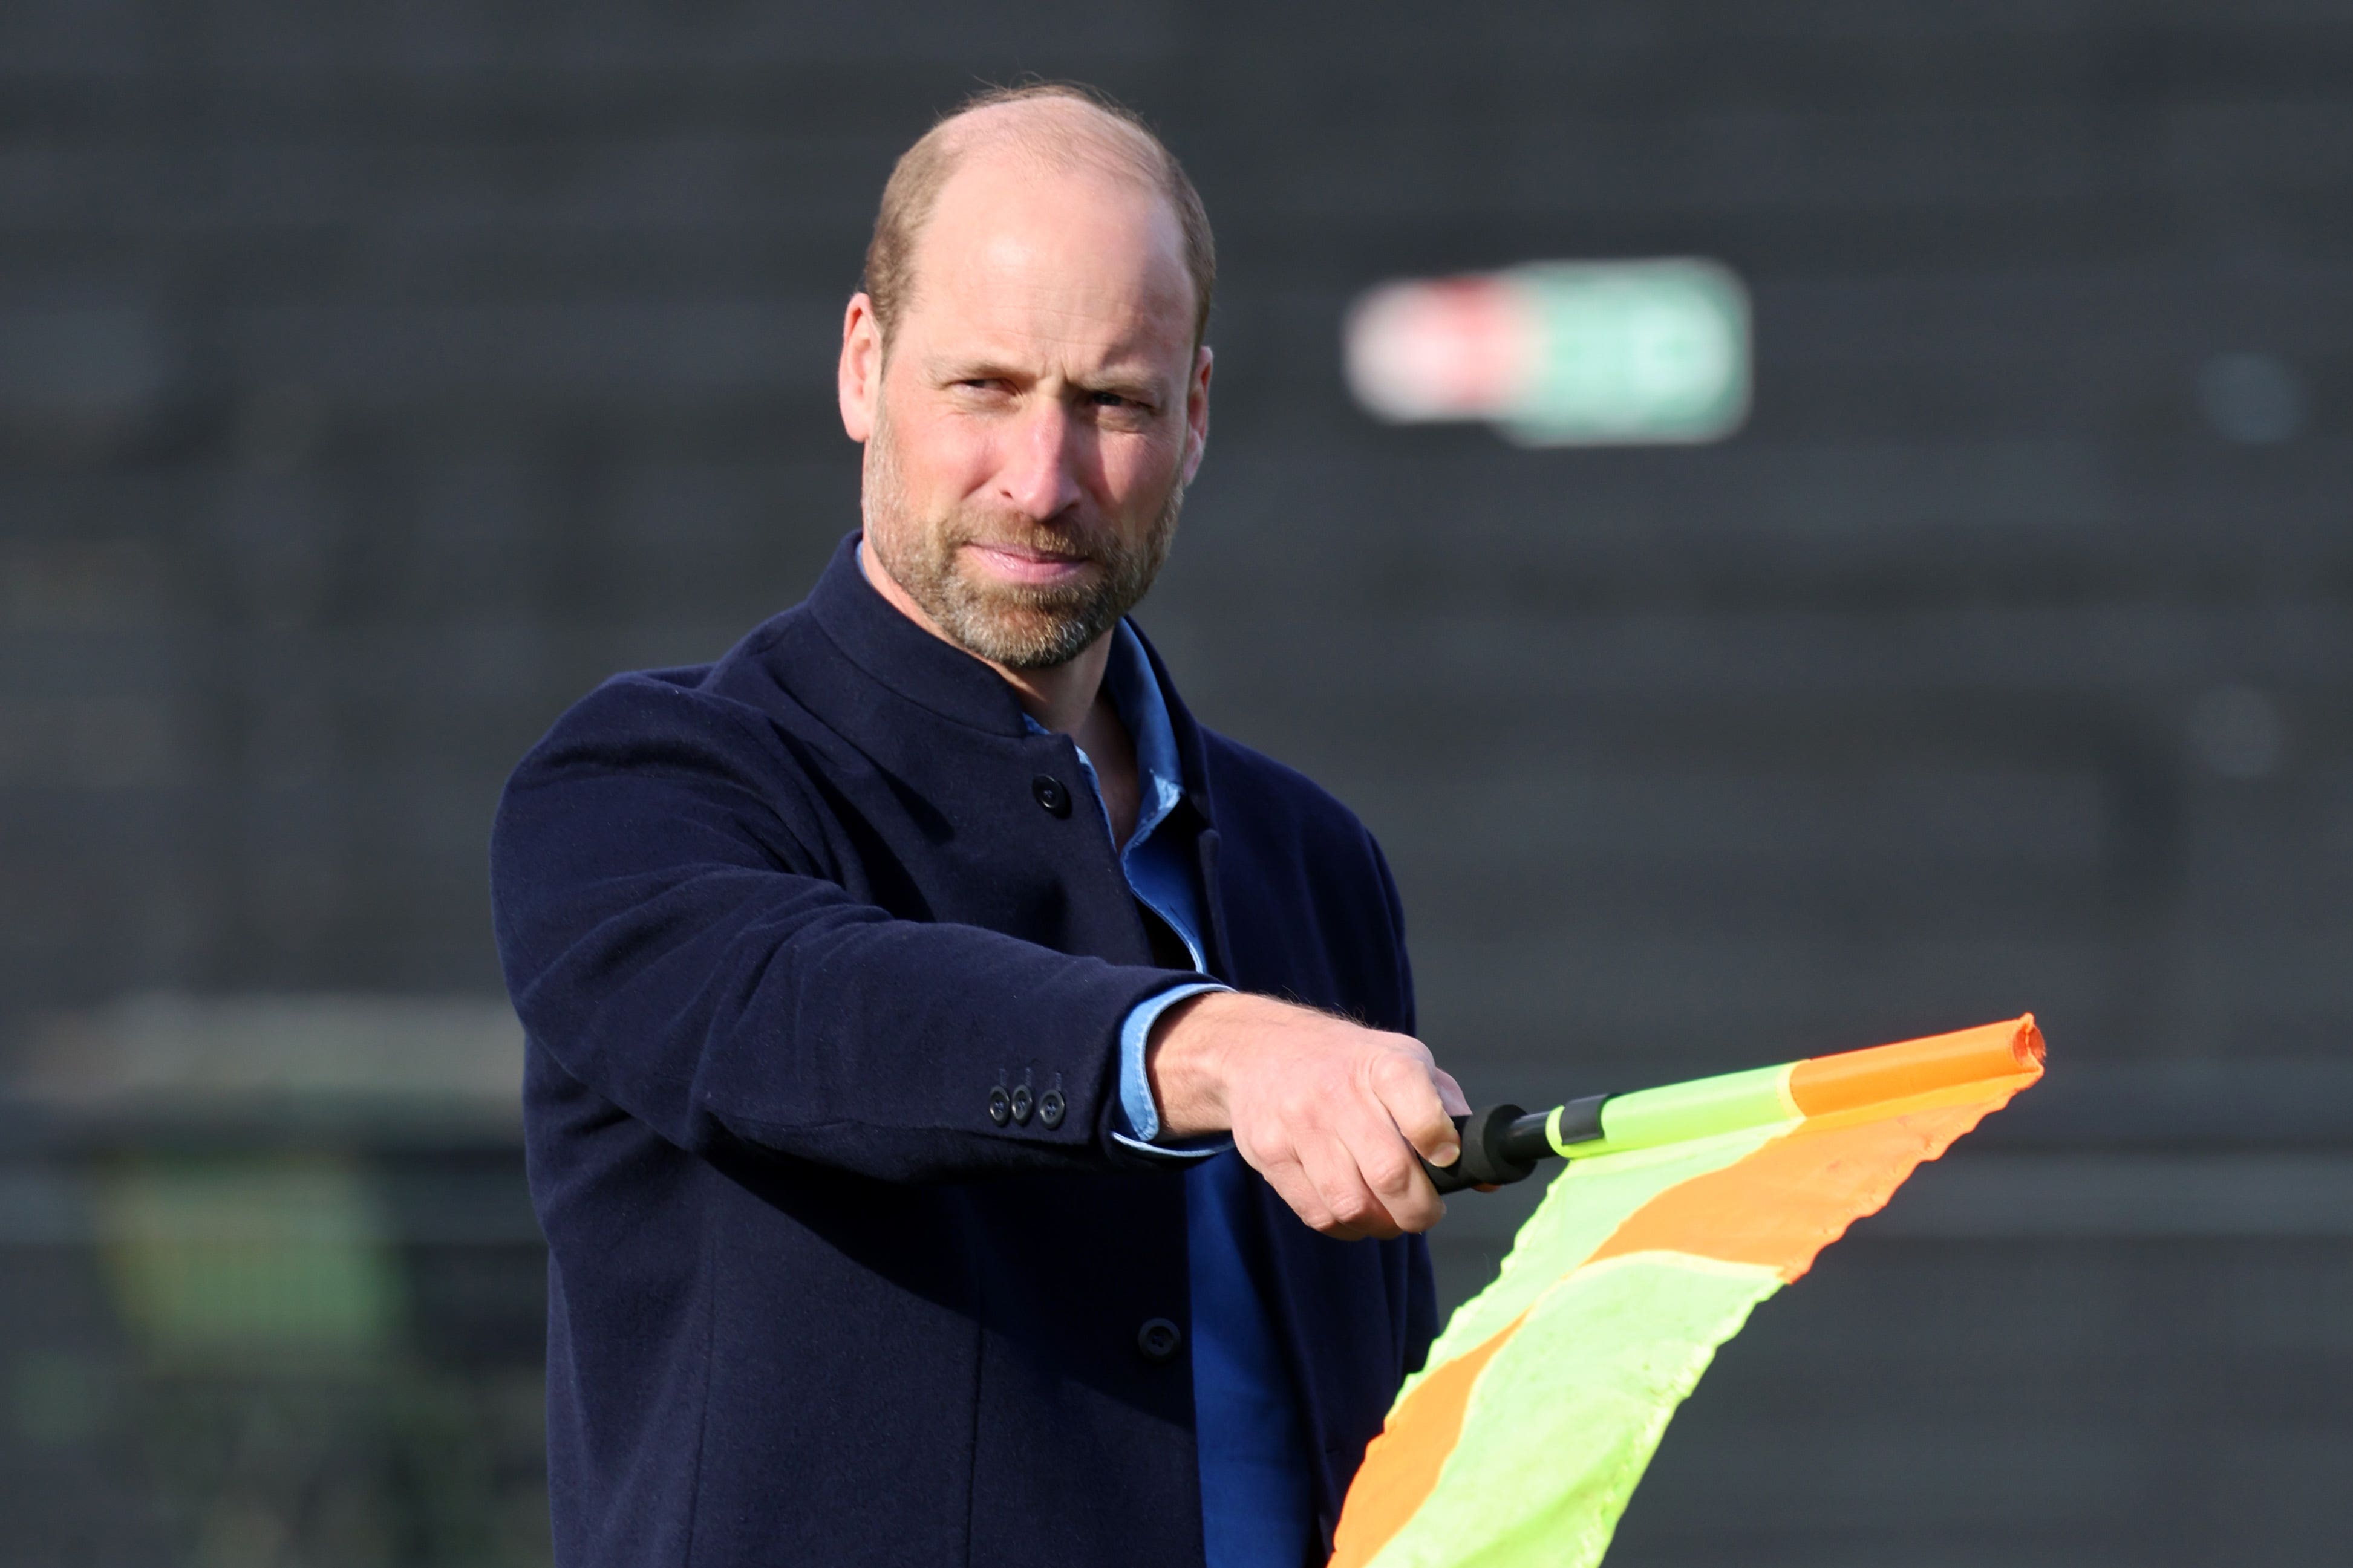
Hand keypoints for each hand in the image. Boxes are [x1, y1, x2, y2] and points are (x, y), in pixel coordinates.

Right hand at [1145, 992, 1471, 1239]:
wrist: (1259, 1049)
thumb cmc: (1346, 1063)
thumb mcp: (1401, 1062)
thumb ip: (1446, 1112)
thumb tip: (1487, 1175)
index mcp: (1383, 1064)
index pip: (1421, 1111)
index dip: (1440, 1145)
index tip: (1446, 1160)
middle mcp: (1338, 1092)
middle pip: (1390, 1172)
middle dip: (1419, 1210)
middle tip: (1426, 1213)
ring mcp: (1299, 1125)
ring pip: (1352, 1203)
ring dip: (1382, 1225)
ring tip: (1390, 1217)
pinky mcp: (1270, 1154)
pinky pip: (1317, 1214)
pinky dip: (1346, 1227)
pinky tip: (1355, 1213)